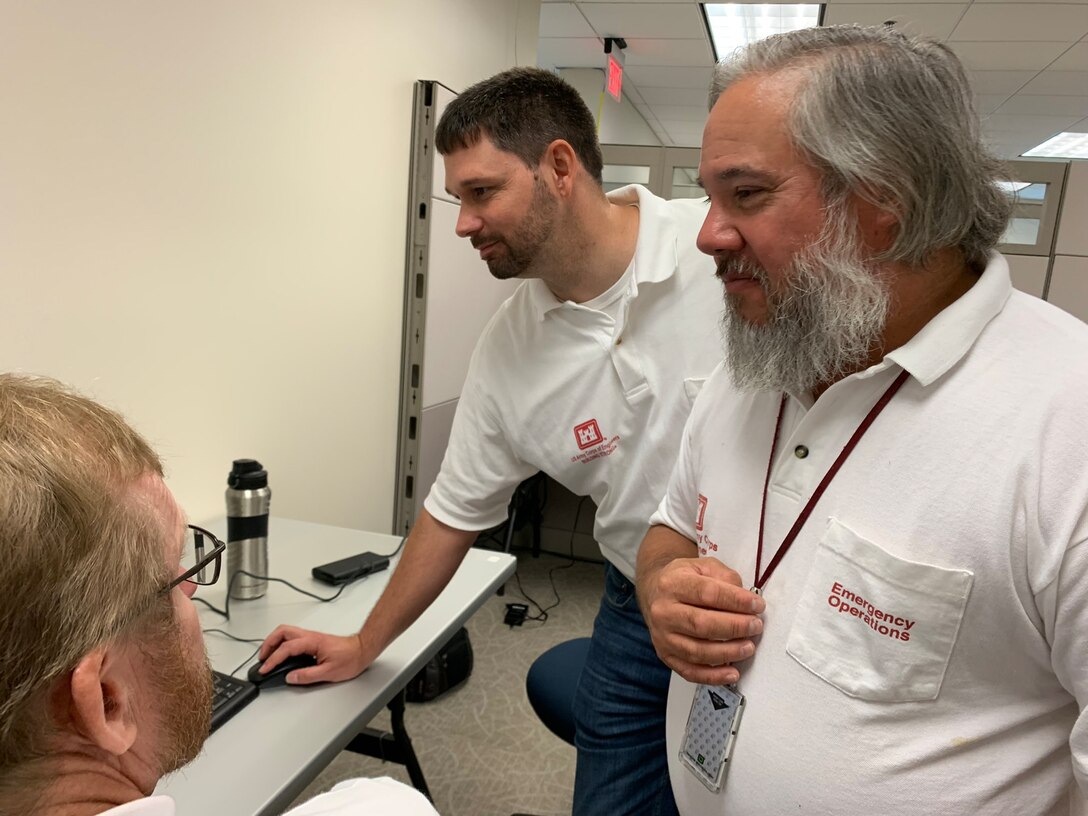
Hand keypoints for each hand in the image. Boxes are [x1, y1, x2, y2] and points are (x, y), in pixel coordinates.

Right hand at [257, 625, 373, 684]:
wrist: (362, 650)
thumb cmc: (351, 658)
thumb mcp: (329, 672)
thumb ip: (307, 676)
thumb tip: (290, 678)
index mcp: (312, 642)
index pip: (285, 649)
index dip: (272, 660)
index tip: (265, 669)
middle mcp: (310, 636)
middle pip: (282, 632)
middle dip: (268, 644)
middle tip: (262, 658)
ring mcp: (311, 637)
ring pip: (286, 632)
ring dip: (274, 642)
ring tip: (268, 656)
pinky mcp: (313, 640)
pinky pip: (292, 637)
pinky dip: (282, 644)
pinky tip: (281, 654)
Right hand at [640, 556, 764, 684]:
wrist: (654, 593)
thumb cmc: (683, 580)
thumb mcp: (702, 566)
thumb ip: (725, 578)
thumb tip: (746, 600)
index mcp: (672, 584)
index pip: (707, 593)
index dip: (736, 601)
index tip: (757, 605)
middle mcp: (663, 611)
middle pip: (701, 624)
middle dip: (734, 627)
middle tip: (755, 626)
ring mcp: (662, 636)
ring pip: (697, 651)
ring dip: (728, 652)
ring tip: (748, 647)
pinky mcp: (665, 655)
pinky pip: (689, 671)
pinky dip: (713, 676)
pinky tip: (732, 673)